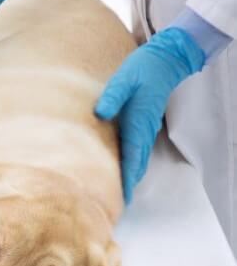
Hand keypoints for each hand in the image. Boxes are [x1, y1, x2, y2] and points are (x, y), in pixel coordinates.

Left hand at [95, 28, 204, 202]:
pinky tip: (121, 170)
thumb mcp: (122, 80)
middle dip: (126, 186)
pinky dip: (131, 165)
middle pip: (136, 165)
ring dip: (129, 177)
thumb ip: (112, 97)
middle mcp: (144, 131)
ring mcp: (146, 129)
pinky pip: (137, 151)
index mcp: (138, 123)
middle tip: (114, 205)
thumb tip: (100, 114)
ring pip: (138, 160)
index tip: (120, 198)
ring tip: (117, 194)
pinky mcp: (143, 124)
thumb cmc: (141, 69)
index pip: (130, 158)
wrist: (164, 61)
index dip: (125, 179)